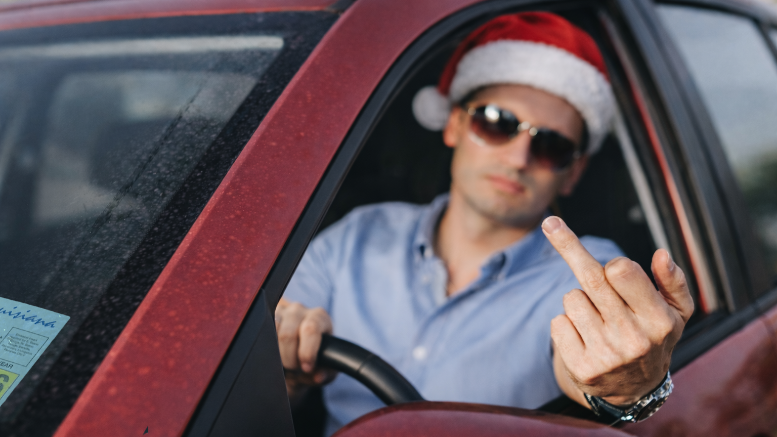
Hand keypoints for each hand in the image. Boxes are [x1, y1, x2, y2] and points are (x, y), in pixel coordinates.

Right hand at [275, 298, 335, 397]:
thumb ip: (326, 373)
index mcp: (319, 318)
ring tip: (285, 363)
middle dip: (290, 358)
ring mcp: (279, 312)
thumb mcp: (326, 367)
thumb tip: (317, 376)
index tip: (306, 368)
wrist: (300, 348)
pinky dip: (266, 349)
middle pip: (287, 335)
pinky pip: (261, 333)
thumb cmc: (317, 356)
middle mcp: (299, 311)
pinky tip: (274, 355)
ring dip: (276, 355)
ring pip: (271, 333)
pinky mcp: (265, 317)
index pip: (311, 329)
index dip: (307, 352)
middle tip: (295, 369)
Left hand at [542, 216, 693, 405]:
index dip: (613, 263)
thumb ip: (673, 282)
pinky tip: (583, 337)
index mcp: (659, 319)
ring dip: (578, 301)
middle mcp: (633, 338)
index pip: (623, 271)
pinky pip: (557, 323)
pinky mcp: (582, 368)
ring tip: (597, 318)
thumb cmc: (653, 338)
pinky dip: (565, 324)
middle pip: (591, 277)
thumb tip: (662, 255)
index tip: (606, 258)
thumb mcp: (676, 313)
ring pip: (571, 299)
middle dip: (566, 244)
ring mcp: (606, 355)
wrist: (634, 391)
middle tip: (550, 223)